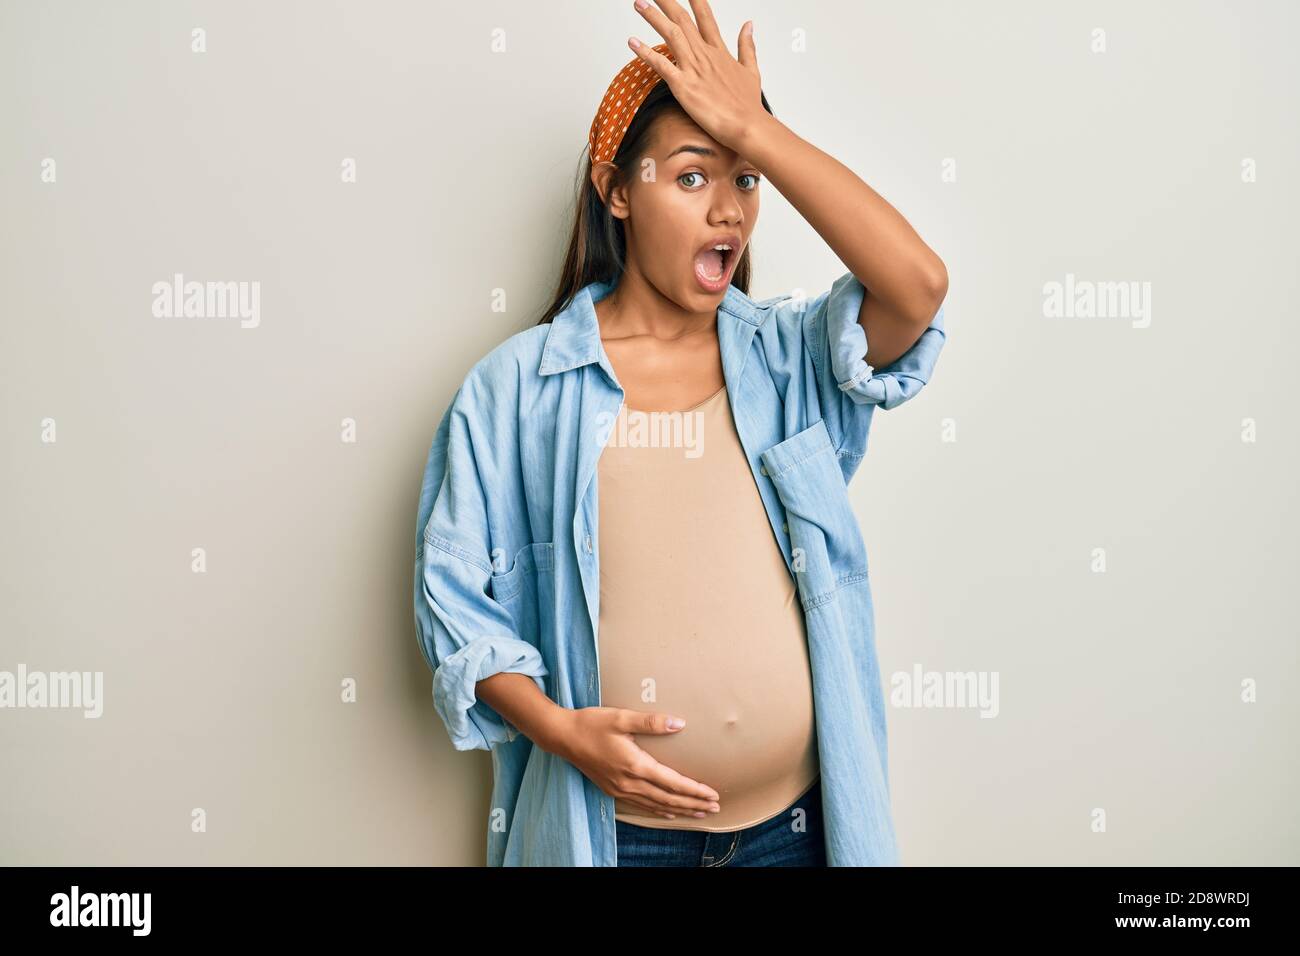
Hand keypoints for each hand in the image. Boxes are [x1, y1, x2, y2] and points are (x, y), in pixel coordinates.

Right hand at [555, 706, 721, 818]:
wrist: (562, 736)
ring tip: (699, 813)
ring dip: (680, 810)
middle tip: (714, 807)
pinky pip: (641, 806)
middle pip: (668, 799)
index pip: (673, 783)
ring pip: (656, 806)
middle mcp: (629, 783)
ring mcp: (620, 789)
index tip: (713, 794)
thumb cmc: (591, 724)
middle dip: (693, 804)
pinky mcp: (612, 790)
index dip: (695, 790)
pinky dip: (659, 810)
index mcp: (635, 765)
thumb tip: (679, 723)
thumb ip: (652, 722)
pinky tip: (668, 812)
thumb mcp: (622, 717)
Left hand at [628, 0, 763, 152]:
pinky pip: (661, 65)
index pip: (705, 18)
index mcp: (719, 52)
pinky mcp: (684, 86)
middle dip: (667, 3)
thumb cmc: (748, 105)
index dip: (696, 1)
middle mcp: (705, 55)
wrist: (747, 125)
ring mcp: (694, 69)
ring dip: (653, 17)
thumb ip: (747, 46)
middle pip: (683, 21)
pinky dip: (645, 52)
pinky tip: (632, 41)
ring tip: (639, 3)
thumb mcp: (751, 70)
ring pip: (671, 34)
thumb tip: (749, 24)